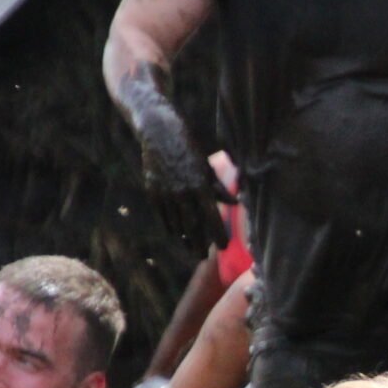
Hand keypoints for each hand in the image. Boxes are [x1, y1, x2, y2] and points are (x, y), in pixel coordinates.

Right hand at [126, 69, 228, 256]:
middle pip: (192, 226)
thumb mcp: (208, 164)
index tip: (223, 247)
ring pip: (176, 223)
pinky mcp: (152, 190)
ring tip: (191, 249)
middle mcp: (183, 191)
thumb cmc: (189, 145)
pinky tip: (176, 235)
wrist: (157, 129)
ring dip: (184, 238)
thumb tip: (235, 202)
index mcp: (200, 184)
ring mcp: (165, 192)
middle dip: (199, 244)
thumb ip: (219, 185)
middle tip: (203, 257)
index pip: (212, 217)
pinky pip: (162, 215)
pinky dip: (169, 227)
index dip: (218, 234)